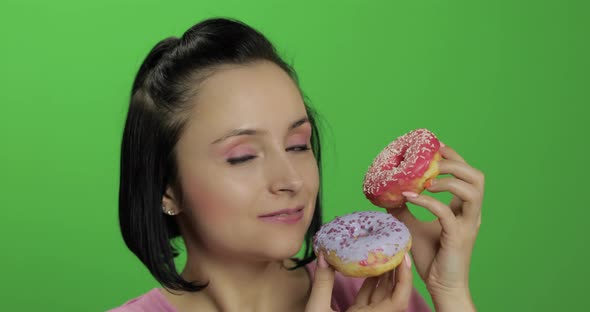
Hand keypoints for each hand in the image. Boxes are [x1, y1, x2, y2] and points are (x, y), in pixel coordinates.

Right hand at [305, 252, 413, 311]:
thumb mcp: (317, 310)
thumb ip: (323, 283)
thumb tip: (324, 255)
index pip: (399, 300)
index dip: (405, 279)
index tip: (404, 257)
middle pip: (393, 294)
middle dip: (397, 270)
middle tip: (395, 246)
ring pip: (382, 295)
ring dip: (384, 274)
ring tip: (384, 250)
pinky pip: (369, 297)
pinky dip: (370, 282)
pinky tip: (367, 266)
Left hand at [389, 143, 482, 306]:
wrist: (441, 287)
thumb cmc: (431, 259)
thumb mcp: (413, 227)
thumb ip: (404, 209)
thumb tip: (388, 193)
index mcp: (463, 209)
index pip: (467, 174)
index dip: (453, 157)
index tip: (433, 146)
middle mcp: (470, 213)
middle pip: (477, 176)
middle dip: (455, 162)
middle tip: (431, 160)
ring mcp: (467, 225)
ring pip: (472, 189)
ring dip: (447, 179)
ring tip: (425, 179)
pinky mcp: (459, 237)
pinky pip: (446, 212)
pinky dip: (428, 202)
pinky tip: (410, 198)